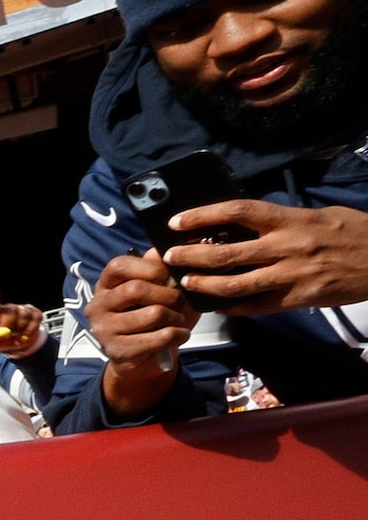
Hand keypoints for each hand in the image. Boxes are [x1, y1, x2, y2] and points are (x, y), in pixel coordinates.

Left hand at [0, 288, 44, 358]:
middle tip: (5, 336)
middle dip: (9, 326)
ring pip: (25, 316)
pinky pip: (36, 319)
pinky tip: (24, 337)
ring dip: (20, 330)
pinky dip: (30, 331)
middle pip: (12, 311)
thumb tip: (4, 332)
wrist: (12, 344)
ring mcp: (23, 310)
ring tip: (15, 337)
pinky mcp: (35, 314)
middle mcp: (9, 308)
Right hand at [84, 250, 194, 417]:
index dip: (150, 269)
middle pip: (135, 289)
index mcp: (105, 285)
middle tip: (180, 301)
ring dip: (175, 317)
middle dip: (169, 294)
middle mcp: (98, 305)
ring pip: (152, 314)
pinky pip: (158, 337)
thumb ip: (157, 269)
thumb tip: (163, 252)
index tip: (169, 278)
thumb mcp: (156, 289)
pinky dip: (177, 335)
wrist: (144, 358)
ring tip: (178, 320)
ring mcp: (104, 330)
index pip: (119, 266)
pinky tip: (179, 335)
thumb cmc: (151, 316)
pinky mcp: (117, 351)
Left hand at [164, 198, 367, 315]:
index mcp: (291, 220)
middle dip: (191, 256)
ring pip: (234, 285)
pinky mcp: (298, 299)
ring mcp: (292, 275)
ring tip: (185, 283)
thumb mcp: (318, 215)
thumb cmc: (352, 232)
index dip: (202, 215)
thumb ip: (283, 220)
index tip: (176, 221)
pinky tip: (217, 305)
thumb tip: (244, 222)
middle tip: (169, 257)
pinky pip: (256, 306)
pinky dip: (233, 307)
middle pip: (226, 253)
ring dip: (203, 286)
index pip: (238, 212)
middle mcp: (287, 246)